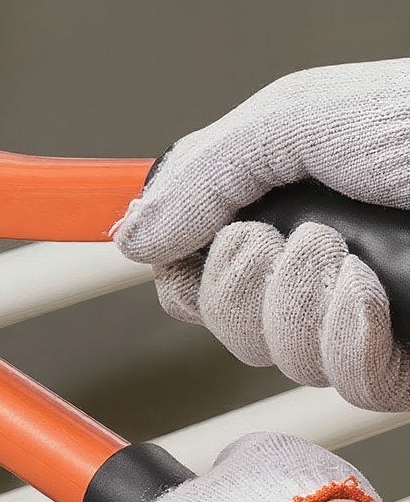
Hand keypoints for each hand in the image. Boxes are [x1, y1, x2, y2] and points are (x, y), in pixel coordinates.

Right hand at [114, 60, 409, 410]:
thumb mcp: (298, 118)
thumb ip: (203, 175)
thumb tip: (130, 231)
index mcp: (294, 197)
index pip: (193, 259)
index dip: (179, 263)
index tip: (180, 247)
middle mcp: (324, 261)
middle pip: (220, 317)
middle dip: (235, 283)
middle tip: (278, 238)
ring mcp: (370, 315)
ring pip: (275, 356)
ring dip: (296, 305)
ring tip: (345, 256)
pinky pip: (346, 383)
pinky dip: (346, 339)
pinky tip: (372, 296)